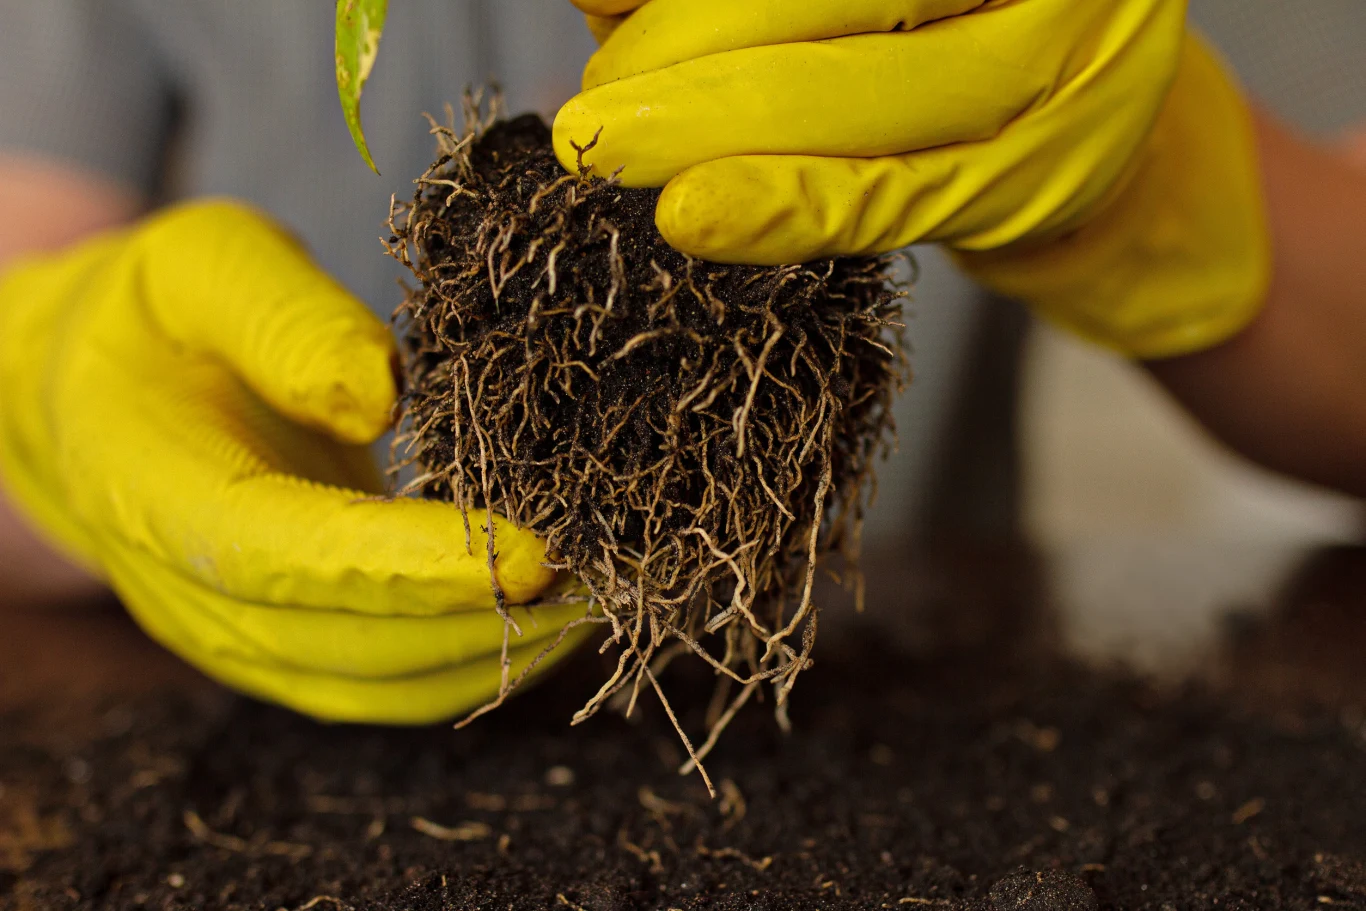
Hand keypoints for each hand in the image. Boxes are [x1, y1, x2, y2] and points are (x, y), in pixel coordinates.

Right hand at [0, 200, 587, 722]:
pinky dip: (476, 662)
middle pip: (351, 645)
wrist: (91, 398)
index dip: (411, 569)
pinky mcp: (285, 649)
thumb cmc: (156, 316)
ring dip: (498, 655)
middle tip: (609, 574)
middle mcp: (193, 593)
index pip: (289, 556)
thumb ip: (282, 321)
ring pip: (381, 687)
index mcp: (156, 491)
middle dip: (487, 620)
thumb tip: (375, 394)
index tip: (532, 555)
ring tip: (604, 598)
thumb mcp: (205, 265)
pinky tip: (550, 617)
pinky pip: (387, 686)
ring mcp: (239, 637)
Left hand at [556, 0, 1271, 358]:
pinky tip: (697, 216)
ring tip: (613, 152)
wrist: (1076, 100)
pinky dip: (787, 208)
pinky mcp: (1034, 179)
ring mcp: (1053, 66)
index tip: (604, 22)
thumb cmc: (932, 17)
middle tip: (593, 110)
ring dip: (712, 129)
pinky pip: (892, 195)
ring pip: (853, 97)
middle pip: (833, 0)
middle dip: (687, 52)